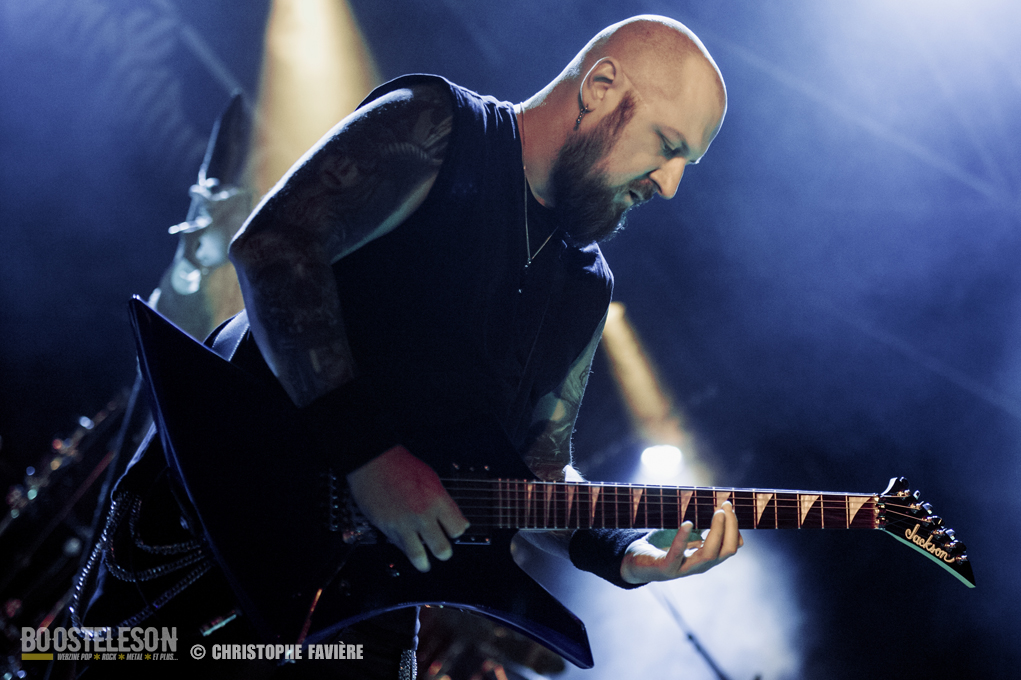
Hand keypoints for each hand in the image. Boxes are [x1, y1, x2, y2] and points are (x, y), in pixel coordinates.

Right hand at [346, 445, 468, 571]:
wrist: (373, 462)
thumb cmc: (401, 466)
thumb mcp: (431, 479)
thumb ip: (444, 502)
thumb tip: (455, 519)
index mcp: (437, 499)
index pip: (458, 529)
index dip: (456, 532)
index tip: (453, 532)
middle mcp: (423, 515)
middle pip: (442, 549)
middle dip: (443, 553)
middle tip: (441, 551)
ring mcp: (404, 524)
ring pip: (419, 557)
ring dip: (423, 563)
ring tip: (424, 564)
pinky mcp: (386, 529)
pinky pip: (400, 547)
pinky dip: (404, 548)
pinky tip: (406, 544)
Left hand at [620, 500, 742, 583]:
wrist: (638, 563)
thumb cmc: (663, 546)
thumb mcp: (687, 535)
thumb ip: (702, 527)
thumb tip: (719, 509)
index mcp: (706, 558)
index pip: (730, 547)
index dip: (734, 528)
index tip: (729, 507)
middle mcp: (700, 566)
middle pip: (725, 551)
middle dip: (730, 528)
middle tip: (726, 506)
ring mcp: (684, 568)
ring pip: (708, 555)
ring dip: (716, 532)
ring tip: (717, 513)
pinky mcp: (667, 568)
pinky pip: (677, 553)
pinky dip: (683, 538)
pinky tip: (687, 523)